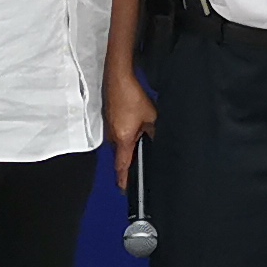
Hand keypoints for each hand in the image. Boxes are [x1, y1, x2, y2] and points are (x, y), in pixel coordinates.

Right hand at [107, 71, 157, 187]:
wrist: (118, 76)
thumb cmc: (131, 95)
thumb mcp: (151, 117)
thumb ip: (154, 132)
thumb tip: (157, 140)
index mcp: (123, 139)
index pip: (122, 167)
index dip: (123, 180)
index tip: (125, 190)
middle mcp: (113, 136)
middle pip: (120, 156)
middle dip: (129, 160)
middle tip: (139, 162)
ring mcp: (109, 126)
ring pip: (119, 143)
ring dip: (128, 144)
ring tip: (140, 137)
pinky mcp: (109, 117)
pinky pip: (117, 132)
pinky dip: (125, 133)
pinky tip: (134, 124)